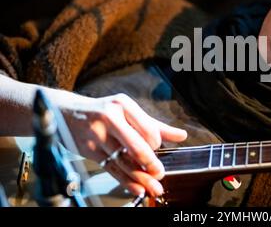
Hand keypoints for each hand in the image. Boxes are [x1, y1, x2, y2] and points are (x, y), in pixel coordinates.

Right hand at [61, 93, 186, 196]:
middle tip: (159, 173)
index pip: (147, 128)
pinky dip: (125, 180)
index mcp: (123, 105)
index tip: (158, 149)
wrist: (67, 113)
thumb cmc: (104, 111)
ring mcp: (97, 135)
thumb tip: (181, 135)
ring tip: (153, 187)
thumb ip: (155, 125)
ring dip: (140, 177)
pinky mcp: (89, 150)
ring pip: (123, 161)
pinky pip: (111, 168)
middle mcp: (110, 118)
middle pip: (135, 146)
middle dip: (150, 163)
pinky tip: (136, 188)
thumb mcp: (129, 111)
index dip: (156, 143)